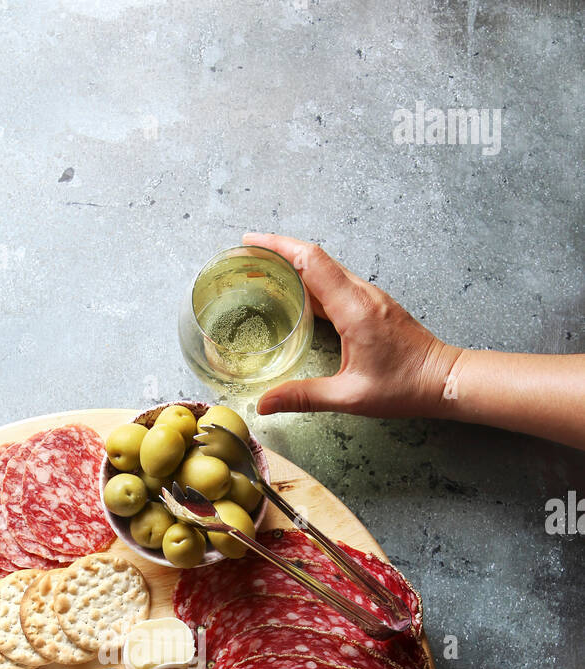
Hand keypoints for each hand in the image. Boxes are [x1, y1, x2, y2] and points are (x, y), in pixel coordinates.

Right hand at [243, 233, 460, 418]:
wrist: (443, 379)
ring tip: (264, 272)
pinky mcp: (373, 304)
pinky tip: (296, 294)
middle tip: (247, 258)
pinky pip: (336, 282)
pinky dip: (311, 280)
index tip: (250, 243)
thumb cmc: (404, 387)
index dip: (278, 247)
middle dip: (278, 252)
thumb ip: (304, 397)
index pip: (311, 262)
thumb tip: (264, 404)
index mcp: (354, 309)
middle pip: (315, 258)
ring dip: (294, 264)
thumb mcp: (350, 397)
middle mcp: (362, 294)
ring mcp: (369, 296)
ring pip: (326, 268)